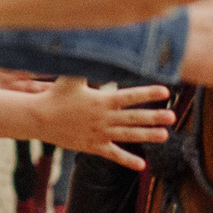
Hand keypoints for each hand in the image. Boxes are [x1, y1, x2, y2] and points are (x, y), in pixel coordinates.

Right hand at [20, 78, 173, 170]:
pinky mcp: (93, 147)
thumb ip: (86, 64)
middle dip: (154, 117)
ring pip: (128, 136)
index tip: (165, 91)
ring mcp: (100, 134)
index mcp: (102, 100)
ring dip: (147, 135)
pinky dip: (127, 160)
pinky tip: (142, 166)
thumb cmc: (56, 95)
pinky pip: (114, 154)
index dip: (148, 93)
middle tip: (172, 116)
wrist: (40, 119)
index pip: (130, 96)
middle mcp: (104, 118)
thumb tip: (94, 46)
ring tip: (164, 135)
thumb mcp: (71, 77)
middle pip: (134, 117)